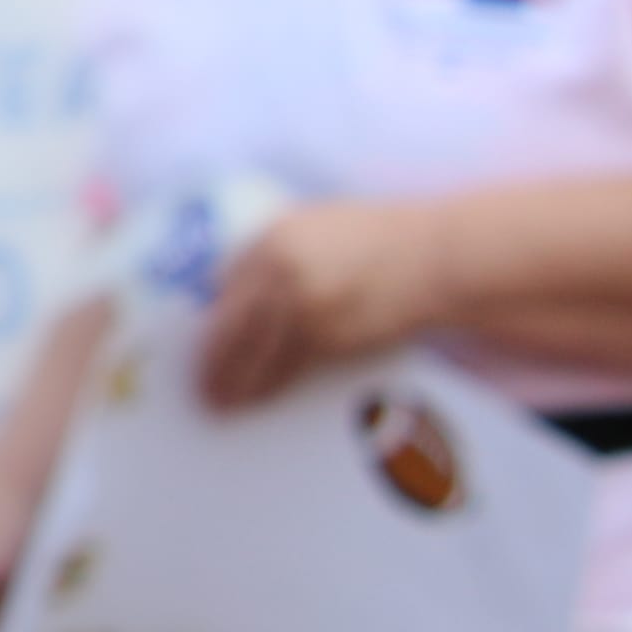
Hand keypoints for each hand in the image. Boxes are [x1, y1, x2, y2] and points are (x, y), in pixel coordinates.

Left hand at [193, 199, 446, 410]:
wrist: (437, 256)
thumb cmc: (380, 241)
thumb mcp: (315, 229)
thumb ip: (274, 255)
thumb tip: (232, 291)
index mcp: (270, 237)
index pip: (220, 287)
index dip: (206, 323)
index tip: (194, 346)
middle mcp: (277, 268)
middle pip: (228, 326)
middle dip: (210, 362)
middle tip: (200, 388)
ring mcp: (302, 303)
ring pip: (254, 353)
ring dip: (235, 381)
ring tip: (222, 402)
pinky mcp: (328, 334)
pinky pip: (288, 366)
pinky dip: (270, 384)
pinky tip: (259, 396)